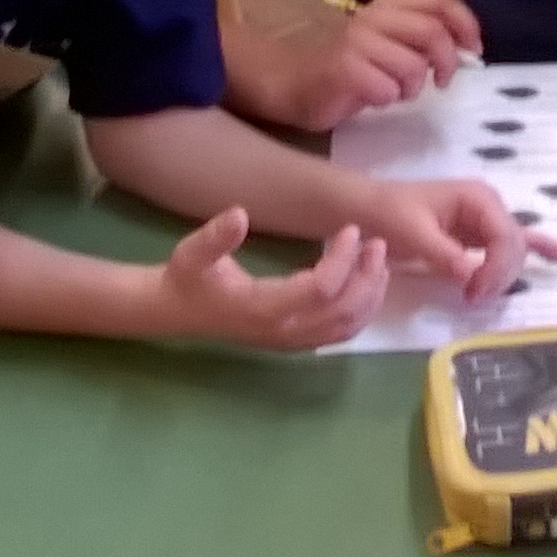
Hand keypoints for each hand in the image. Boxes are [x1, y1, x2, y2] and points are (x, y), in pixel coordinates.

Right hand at [147, 207, 388, 349]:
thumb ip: (215, 236)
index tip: (351, 230)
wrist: (178, 312)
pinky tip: (368, 285)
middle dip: (366, 277)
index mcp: (263, 308)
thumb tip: (239, 214)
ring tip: (379, 260)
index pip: (320, 290)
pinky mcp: (296, 342)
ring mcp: (291, 341)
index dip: (343, 260)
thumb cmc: (187, 278)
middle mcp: (283, 331)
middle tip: (377, 243)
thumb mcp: (192, 252)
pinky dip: (362, 312)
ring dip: (370, 295)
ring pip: (346, 327)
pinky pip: (339, 334)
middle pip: (342, 311)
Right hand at [291, 0, 481, 130]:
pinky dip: (388, 100)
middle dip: (447, 62)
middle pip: (432, 32)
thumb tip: (466, 50)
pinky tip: (373, 99)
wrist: (291, 82)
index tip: (474, 50)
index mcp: (388, 6)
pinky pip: (388, 90)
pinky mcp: (343, 69)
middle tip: (441, 82)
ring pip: (412, 66)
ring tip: (395, 92)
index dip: (466, 24)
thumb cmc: (347, 68)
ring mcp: (356, 42)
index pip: (440, 0)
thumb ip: (422, 40)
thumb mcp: (389, 45)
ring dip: (412, 88)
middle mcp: (373, 17)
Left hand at [364, 179, 556, 301]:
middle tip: (472, 298)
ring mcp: (485, 220)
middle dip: (500, 274)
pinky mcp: (478, 234)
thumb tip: (471, 276)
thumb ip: (443, 253)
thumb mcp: (412, 233)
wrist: (367, 209)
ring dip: (503, 274)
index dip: (496, 268)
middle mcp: (489, 206)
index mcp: (478, 198)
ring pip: (512, 251)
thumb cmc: (387, 214)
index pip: (506, 236)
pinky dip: (534, 247)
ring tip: (479, 294)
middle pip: (514, 246)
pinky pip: (511, 242)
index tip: (474, 292)